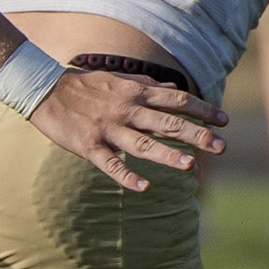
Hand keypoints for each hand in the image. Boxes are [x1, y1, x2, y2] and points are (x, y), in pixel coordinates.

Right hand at [27, 69, 227, 190]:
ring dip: (167, 155)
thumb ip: (147, 86)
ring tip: (190, 166)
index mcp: (135, 93)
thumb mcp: (118, 80)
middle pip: (167, 122)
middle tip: (221, 146)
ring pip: (142, 143)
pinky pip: (110, 163)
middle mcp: (126, 109)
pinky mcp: (89, 145)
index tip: (223, 121)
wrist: (44, 90)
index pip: (176, 100)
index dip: (201, 109)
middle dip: (196, 134)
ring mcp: (108, 128)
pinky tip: (144, 188)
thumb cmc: (85, 85)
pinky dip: (126, 175)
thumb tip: (173, 89)